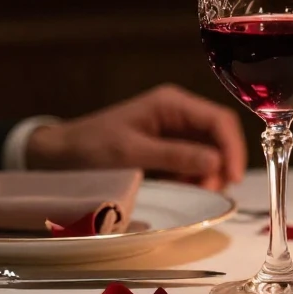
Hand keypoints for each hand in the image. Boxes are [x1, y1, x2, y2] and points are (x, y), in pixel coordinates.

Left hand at [25, 84, 247, 190]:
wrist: (59, 155)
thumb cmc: (92, 147)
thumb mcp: (133, 152)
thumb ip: (175, 155)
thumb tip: (217, 163)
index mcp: (172, 103)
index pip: (219, 120)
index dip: (233, 148)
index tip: (233, 178)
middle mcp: (179, 113)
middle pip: (218, 136)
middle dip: (221, 164)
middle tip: (210, 191)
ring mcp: (174, 130)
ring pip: (209, 151)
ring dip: (208, 173)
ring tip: (194, 190)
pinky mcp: (168, 147)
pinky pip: (194, 161)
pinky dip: (194, 176)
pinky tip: (183, 187)